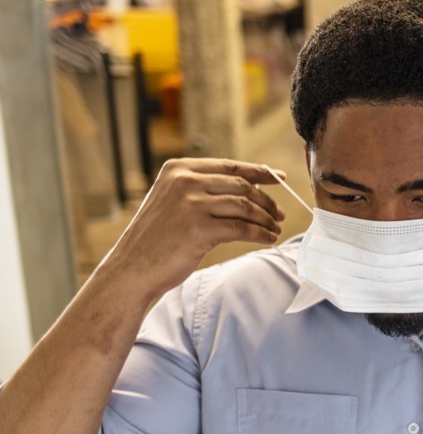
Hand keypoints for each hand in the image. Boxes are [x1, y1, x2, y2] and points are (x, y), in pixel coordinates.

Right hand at [103, 158, 284, 301]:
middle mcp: (184, 181)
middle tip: (279, 214)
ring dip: (265, 219)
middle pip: (241, 186)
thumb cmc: (156, 237)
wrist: (132, 267)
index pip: (230, 166)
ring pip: (245, 206)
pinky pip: (242, 228)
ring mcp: (191, 204)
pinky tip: (268, 239)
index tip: (280, 178)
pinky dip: (260, 234)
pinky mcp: (199, 229)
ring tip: (275, 228)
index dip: (259, 172)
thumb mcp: (173, 200)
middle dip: (266, 200)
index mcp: (178, 169)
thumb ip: (202, 189)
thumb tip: (247, 187)